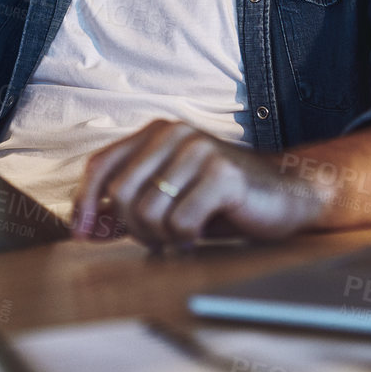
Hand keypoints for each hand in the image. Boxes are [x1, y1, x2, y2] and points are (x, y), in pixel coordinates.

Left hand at [70, 120, 330, 249]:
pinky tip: (199, 233)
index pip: (100, 164)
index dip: (85, 202)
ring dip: (161, 236)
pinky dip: (185, 238)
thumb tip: (88, 227)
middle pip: (120, 193)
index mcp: (156, 133)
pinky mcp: (222, 175)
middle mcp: (174, 134)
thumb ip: (130, 206)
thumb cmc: (224, 198)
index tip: (83, 233)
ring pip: (148, 211)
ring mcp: (198, 151)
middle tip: (158, 238)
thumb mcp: (170, 196)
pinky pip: (180, 222)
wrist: (287, 193)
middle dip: (133, 228)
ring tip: (182, 234)